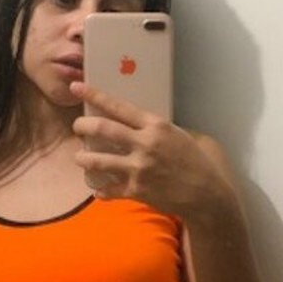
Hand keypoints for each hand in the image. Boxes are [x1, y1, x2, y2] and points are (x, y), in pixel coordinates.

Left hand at [71, 82, 231, 222]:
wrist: (205, 194)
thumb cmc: (194, 162)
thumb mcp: (178, 135)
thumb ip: (154, 128)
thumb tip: (133, 122)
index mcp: (156, 126)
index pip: (119, 106)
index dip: (94, 95)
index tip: (77, 87)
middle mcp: (145, 144)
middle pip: (102, 129)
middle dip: (83, 126)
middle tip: (77, 127)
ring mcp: (139, 168)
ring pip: (97, 160)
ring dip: (82, 158)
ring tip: (79, 157)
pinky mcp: (136, 191)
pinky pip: (107, 189)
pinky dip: (99, 189)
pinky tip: (98, 188)